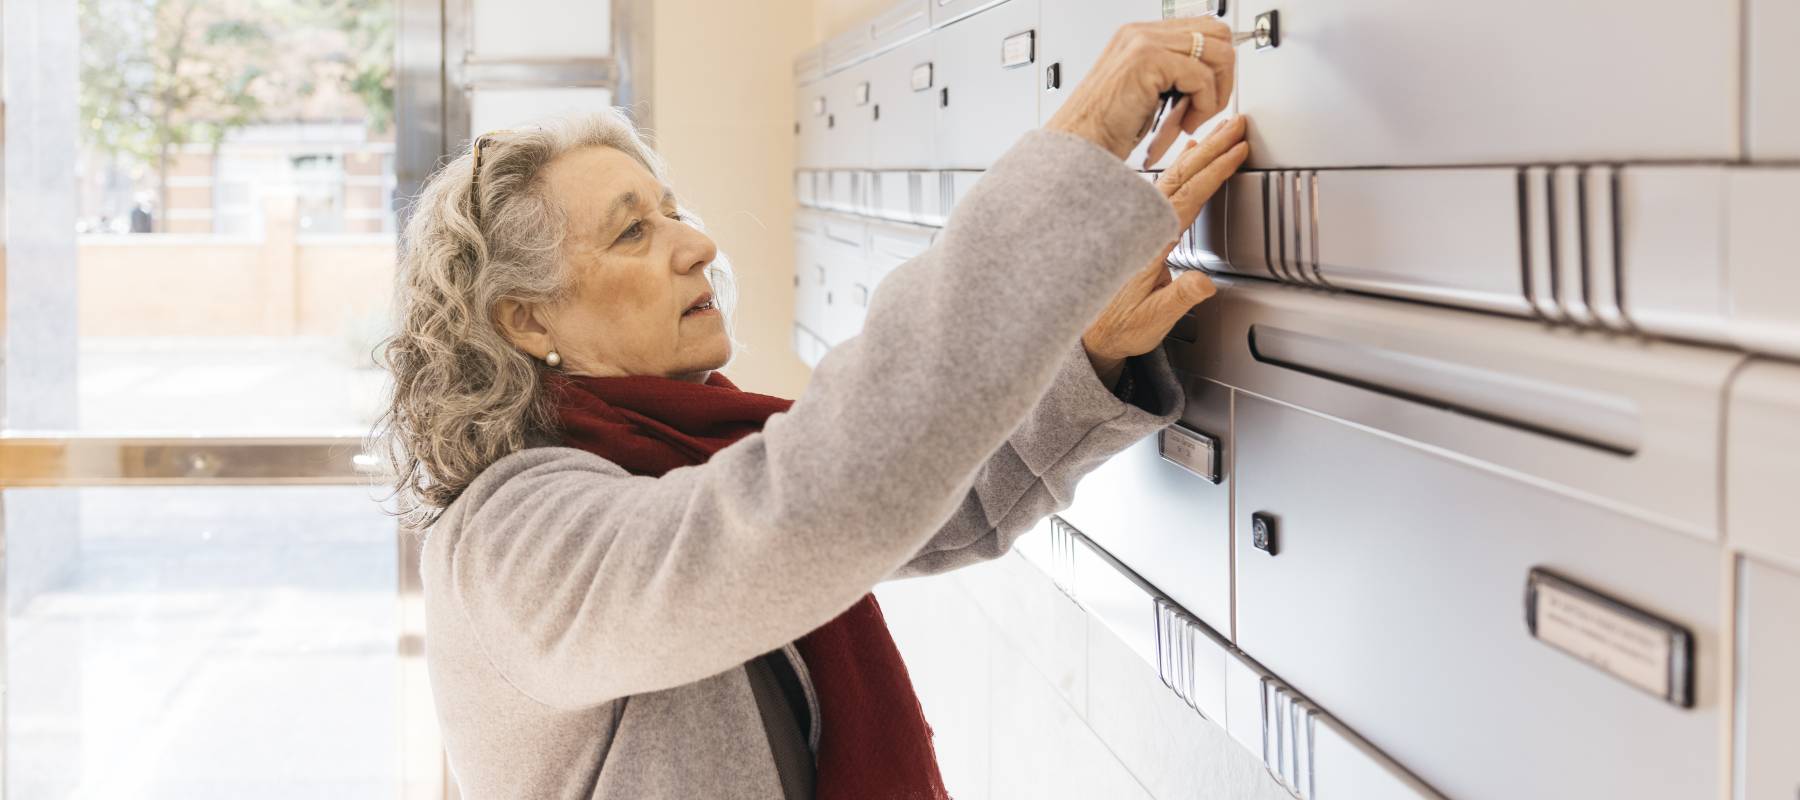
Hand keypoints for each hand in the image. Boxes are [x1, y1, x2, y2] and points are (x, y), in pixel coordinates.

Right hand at [1045, 18, 1235, 161]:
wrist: (1078, 145)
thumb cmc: (1104, 128)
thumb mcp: (1143, 91)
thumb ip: (1171, 74)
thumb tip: (1210, 75)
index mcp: (1139, 36)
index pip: (1202, 29)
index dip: (1216, 64)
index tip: (1210, 94)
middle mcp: (1141, 32)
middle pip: (1218, 34)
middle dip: (1223, 75)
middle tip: (1205, 107)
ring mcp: (1144, 42)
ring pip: (1217, 54)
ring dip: (1214, 94)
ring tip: (1190, 119)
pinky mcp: (1149, 60)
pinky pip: (1203, 77)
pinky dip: (1203, 106)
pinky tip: (1182, 123)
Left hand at [1083, 117, 1249, 386]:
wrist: (1093, 335)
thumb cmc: (1120, 328)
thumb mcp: (1153, 320)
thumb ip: (1179, 299)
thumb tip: (1202, 284)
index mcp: (1151, 242)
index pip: (1190, 197)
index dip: (1215, 172)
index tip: (1236, 152)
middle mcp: (1144, 227)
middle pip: (1183, 176)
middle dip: (1212, 147)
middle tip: (1237, 125)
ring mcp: (1142, 224)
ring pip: (1174, 176)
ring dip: (1200, 150)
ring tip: (1221, 130)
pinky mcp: (1141, 227)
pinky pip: (1165, 186)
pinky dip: (1183, 165)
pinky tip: (1189, 152)